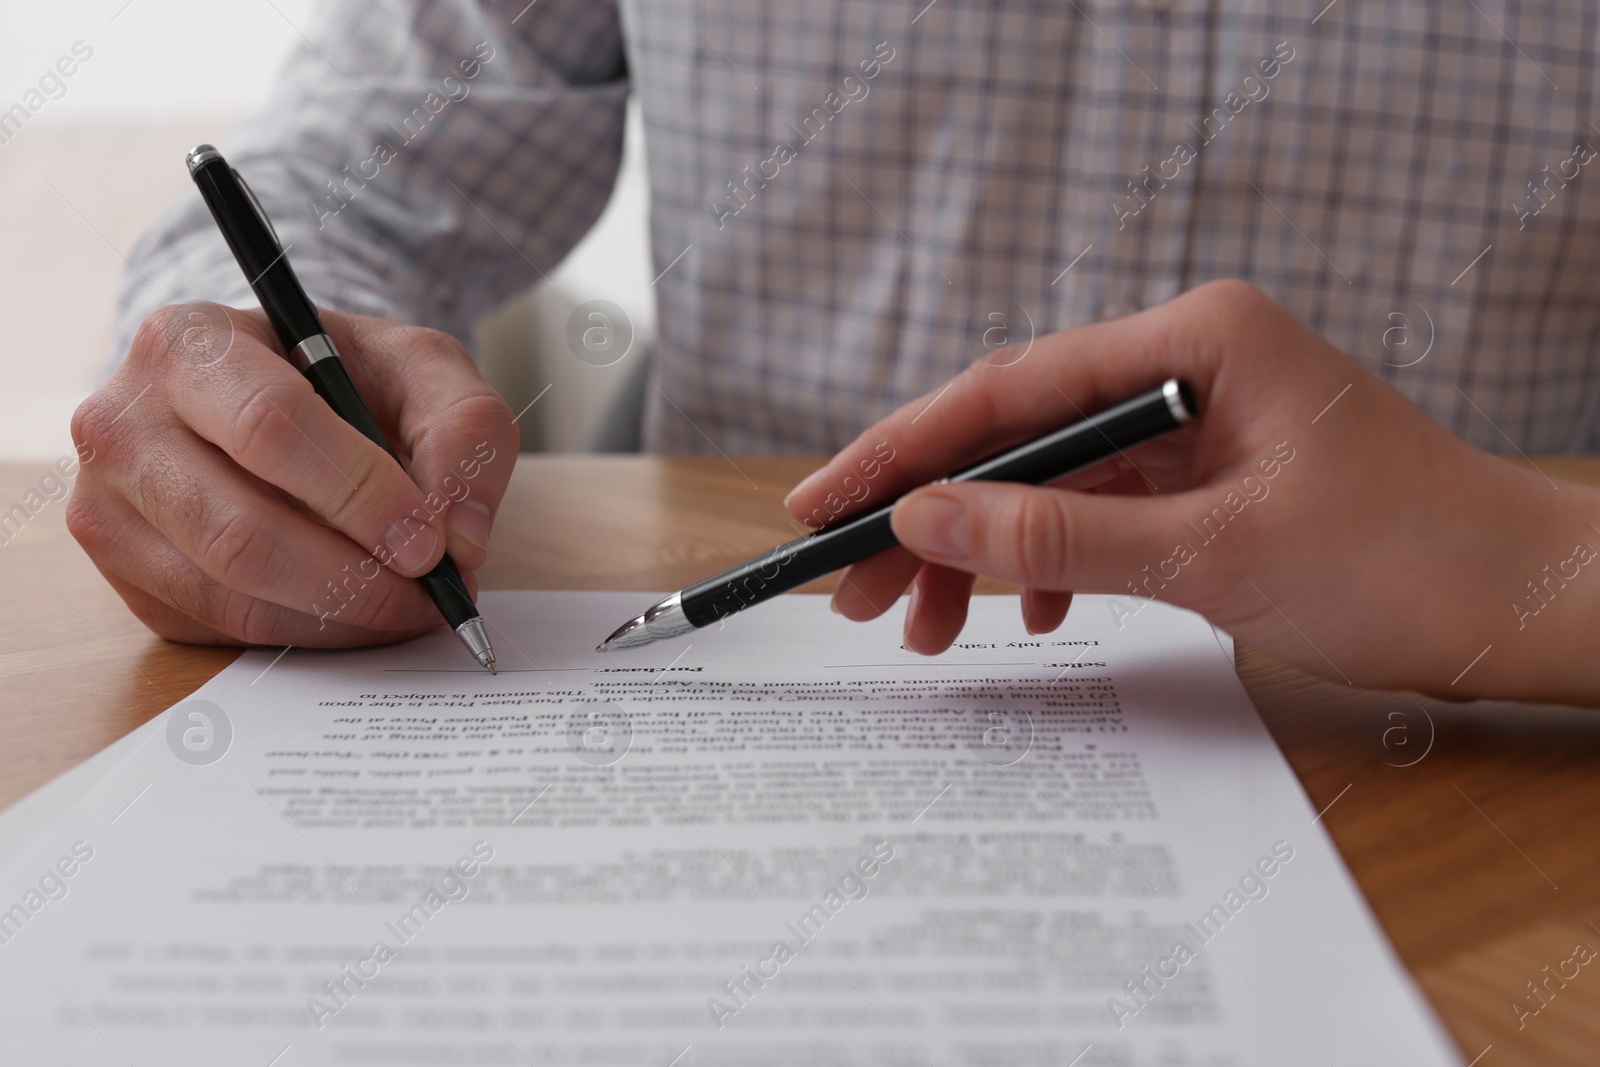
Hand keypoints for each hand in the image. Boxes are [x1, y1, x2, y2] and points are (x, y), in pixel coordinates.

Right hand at [68, 304, 517, 647]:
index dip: (361, 495)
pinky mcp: (126, 577)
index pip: (271, 427)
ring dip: (340, 619)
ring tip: (409, 604)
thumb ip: (465, 429)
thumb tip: (460, 538)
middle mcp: (124, 424)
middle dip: (356, 578)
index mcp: (191, 345)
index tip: (430, 542)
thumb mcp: (422, 367)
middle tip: (431, 591)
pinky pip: (222, 631)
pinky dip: (309, 635)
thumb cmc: (344, 376)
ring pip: (230, 596)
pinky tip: (356, 610)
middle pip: (241, 532)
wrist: (275, 394)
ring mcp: (110, 507)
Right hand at [787, 280, 1599, 704]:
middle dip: (932, 516)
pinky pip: (1101, 514)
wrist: (1524, 608)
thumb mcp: (1211, 554)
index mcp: (1193, 339)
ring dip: (986, 552)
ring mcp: (1197, 423)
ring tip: (924, 625)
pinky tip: (1036, 617)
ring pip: (1050, 483)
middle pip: (1018, 436)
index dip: (902, 450)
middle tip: (851, 590)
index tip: (824, 503)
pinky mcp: (1209, 478)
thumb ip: (1057, 534)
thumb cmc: (1404, 560)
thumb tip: (921, 514)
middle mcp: (1186, 365)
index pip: (1008, 389)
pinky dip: (1058, 565)